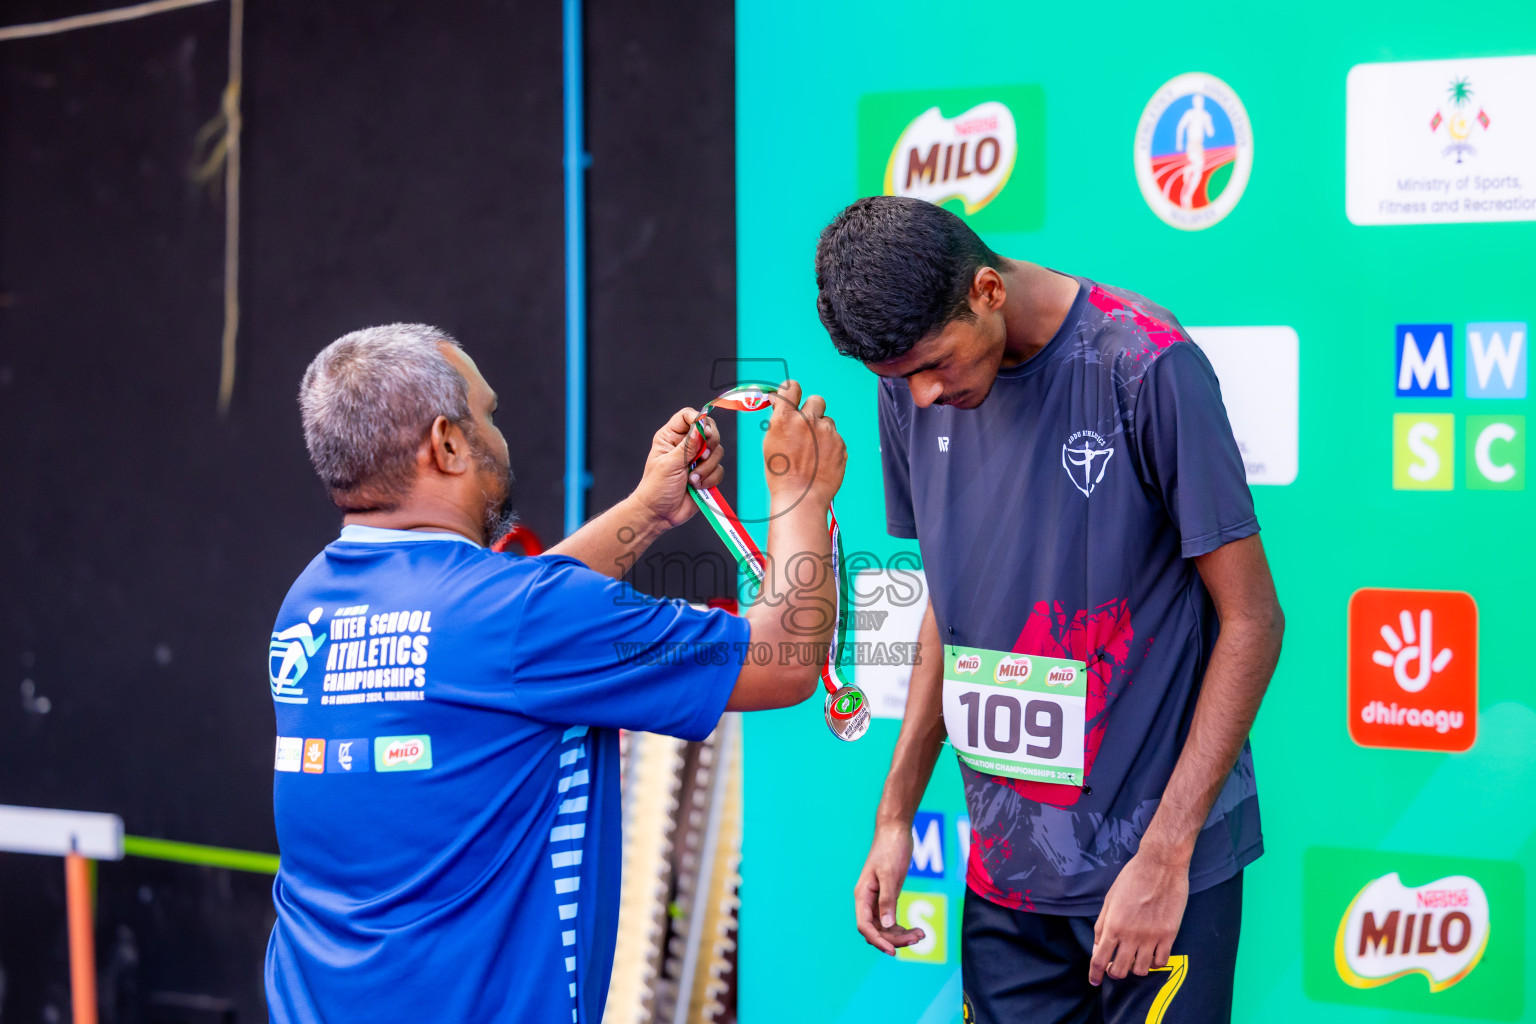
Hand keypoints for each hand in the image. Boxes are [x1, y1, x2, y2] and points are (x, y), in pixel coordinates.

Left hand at [629, 407, 724, 527]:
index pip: (688, 416)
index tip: (705, 432)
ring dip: (707, 468)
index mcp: (670, 437)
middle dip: (709, 446)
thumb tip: (702, 428)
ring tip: (692, 479)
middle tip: (702, 456)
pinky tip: (697, 486)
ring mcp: (697, 460)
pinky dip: (710, 479)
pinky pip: (719, 470)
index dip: (700, 420)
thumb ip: (688, 446)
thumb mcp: (670, 464)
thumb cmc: (656, 488)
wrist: (660, 514)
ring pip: (717, 452)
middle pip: (710, 431)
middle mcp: (686, 445)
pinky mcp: (706, 474)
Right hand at [764, 380, 846, 509]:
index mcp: (785, 418)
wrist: (801, 497)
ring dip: (821, 431)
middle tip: (806, 425)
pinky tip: (820, 461)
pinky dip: (829, 446)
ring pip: (827, 421)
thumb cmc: (781, 473)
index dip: (791, 390)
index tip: (791, 395)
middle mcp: (807, 420)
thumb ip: (779, 420)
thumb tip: (780, 403)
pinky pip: (835, 438)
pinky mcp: (840, 444)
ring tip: (812, 452)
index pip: (792, 387)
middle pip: (816, 400)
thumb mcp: (771, 442)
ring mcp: (827, 432)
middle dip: (812, 409)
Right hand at [854, 821, 923, 954]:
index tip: (893, 952)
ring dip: (901, 935)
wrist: (896, 831)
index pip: (865, 926)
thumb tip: (886, 925)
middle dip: (895, 939)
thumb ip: (887, 900)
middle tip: (918, 938)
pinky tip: (919, 930)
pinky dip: (903, 927)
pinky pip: (892, 920)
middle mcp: (868, 900)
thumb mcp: (889, 874)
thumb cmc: (890, 849)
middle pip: (877, 930)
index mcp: (862, 895)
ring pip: (885, 928)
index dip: (878, 941)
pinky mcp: (888, 897)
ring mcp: (878, 900)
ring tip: (922, 935)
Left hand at [1089, 848, 1189, 984]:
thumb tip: (1098, 947)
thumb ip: (1102, 925)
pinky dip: (1154, 963)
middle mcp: (1131, 935)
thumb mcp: (1110, 899)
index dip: (1095, 974)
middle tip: (1115, 966)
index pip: (1099, 960)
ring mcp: (1151, 937)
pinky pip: (1161, 962)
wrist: (1161, 865)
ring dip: (1135, 968)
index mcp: (1113, 925)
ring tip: (1134, 957)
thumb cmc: (1132, 878)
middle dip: (1114, 972)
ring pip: (1141, 970)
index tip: (1094, 980)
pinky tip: (1151, 954)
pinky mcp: (1169, 935)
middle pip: (1120, 971)